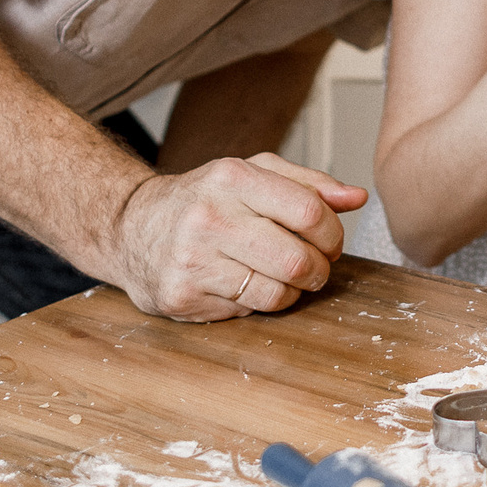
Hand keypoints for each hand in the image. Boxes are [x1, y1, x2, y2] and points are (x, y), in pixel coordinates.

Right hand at [110, 153, 365, 320]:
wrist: (129, 227)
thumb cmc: (203, 199)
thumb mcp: (252, 174)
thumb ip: (308, 183)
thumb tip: (357, 197)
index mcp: (232, 177)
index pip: (309, 211)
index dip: (333, 234)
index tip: (330, 242)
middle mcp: (209, 216)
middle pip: (297, 260)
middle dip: (319, 270)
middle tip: (314, 267)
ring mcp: (191, 258)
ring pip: (276, 294)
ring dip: (292, 292)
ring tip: (282, 277)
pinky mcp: (180, 295)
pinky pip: (245, 312)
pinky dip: (257, 304)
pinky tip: (243, 285)